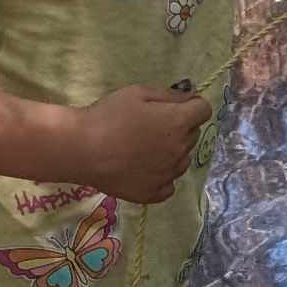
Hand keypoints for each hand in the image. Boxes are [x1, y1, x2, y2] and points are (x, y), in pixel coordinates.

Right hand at [78, 82, 210, 204]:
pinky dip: (162, 176)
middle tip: (152, 125)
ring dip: (172, 152)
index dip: (191, 105)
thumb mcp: (137, 93)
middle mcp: (180, 150)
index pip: (203, 110)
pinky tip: (143, 169)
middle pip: (193, 135)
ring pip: (182, 160)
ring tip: (144, 149)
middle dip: (180, 127)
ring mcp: (168, 175)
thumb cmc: (108, 116)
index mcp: (178, 122)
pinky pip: (169, 184)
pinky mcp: (154, 194)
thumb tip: (190, 97)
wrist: (82, 150)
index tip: (175, 106)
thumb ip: (169, 95)